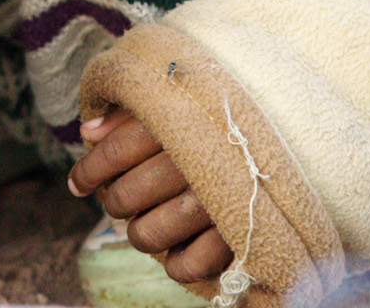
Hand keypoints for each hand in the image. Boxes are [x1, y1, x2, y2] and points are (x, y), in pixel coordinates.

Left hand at [69, 112, 233, 287]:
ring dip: (141, 233)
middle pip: (126, 195)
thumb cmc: (219, 122)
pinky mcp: (237, 234)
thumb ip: (130, 115)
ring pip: (148, 234)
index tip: (77, 183)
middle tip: (118, 199)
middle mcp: (198, 159)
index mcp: (181, 121)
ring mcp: (217, 199)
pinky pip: (187, 264)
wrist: (292, 135)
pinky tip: (176, 248)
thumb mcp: (176, 105)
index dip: (88, 170)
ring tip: (147, 223)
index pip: (115, 152)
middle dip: (114, 201)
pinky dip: (176, 263)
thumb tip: (89, 131)